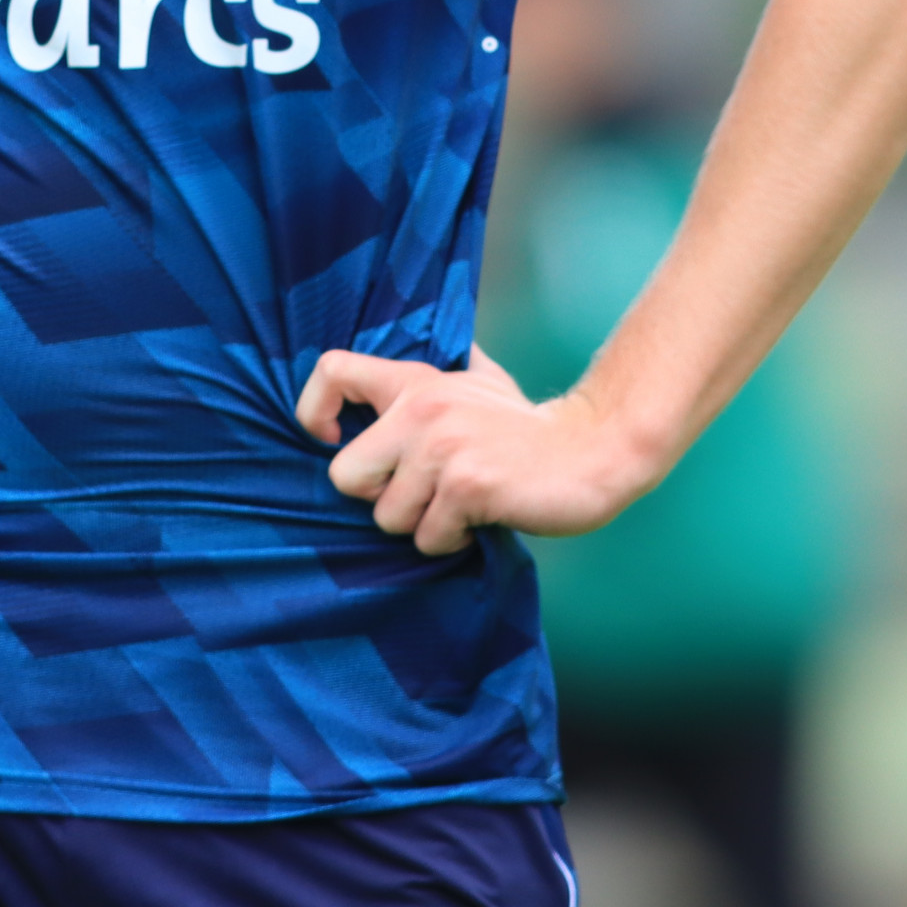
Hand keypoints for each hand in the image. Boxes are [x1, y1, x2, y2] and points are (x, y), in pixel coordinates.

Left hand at [295, 344, 653, 556]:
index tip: (334, 438)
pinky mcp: (467, 486)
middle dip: (379, 498)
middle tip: (422, 494)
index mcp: (417, 381)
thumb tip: (400, 366)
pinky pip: (428, 538)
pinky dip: (453, 541)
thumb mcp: (480, 381)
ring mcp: (443, 447)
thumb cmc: (528, 427)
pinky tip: (481, 518)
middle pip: (345, 475)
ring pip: (388, 518)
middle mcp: (421, 408)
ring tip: (460, 504)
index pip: (332, 370)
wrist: (592, 451)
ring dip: (422, 524)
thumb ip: (438, 374)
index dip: (315, 411)